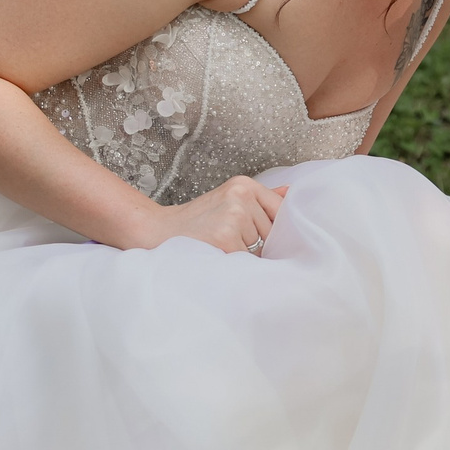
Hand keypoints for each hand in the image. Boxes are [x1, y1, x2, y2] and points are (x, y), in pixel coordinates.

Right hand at [120, 175, 283, 253]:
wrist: (156, 232)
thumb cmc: (195, 222)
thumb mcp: (229, 200)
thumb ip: (262, 199)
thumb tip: (293, 194)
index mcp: (244, 185)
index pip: (280, 211)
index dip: (275, 230)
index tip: (265, 239)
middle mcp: (241, 197)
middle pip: (272, 232)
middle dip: (259, 244)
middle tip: (232, 244)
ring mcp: (233, 216)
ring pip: (261, 248)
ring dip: (246, 256)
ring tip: (221, 248)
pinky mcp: (225, 238)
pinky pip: (247, 260)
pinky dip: (235, 264)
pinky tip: (217, 255)